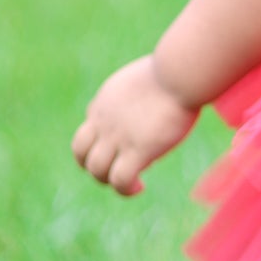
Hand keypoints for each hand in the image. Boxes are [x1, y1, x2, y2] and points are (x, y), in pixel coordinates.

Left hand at [71, 55, 198, 196]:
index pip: (89, 129)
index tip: (128, 145)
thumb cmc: (175, 71)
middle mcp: (104, 121)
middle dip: (95, 166)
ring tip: (131, 185)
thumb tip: (161, 93)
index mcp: (105, 101)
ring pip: (97, 170)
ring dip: (109, 181)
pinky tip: (139, 188)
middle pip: (80, 152)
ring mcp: (118, 137)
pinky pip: (120, 180)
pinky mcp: (138, 150)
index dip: (103, 142)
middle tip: (119, 170)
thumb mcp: (148, 76)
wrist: (179, 74)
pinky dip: (126, 190)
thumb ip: (145, 89)